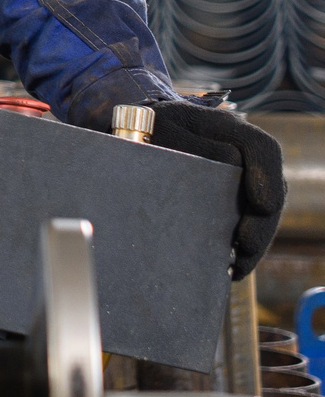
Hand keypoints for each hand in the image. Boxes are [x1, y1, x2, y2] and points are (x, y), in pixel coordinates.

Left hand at [146, 100, 284, 279]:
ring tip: (238, 266)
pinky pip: (244, 226)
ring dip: (254, 242)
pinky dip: (241, 249)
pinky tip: (230, 269)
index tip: (262, 206)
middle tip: (245, 248)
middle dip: (262, 223)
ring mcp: (238, 179)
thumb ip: (179, 142)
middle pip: (269, 188)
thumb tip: (223, 165)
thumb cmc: (139, 129)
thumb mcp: (151, 128)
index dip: (267, 176)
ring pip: (261, 212)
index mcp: (224, 129)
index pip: (260, 148)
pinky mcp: (228, 203)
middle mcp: (239, 153)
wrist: (128, 135)